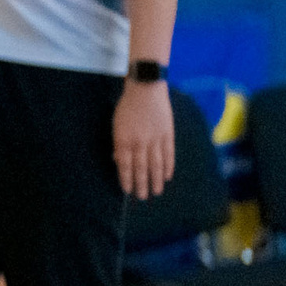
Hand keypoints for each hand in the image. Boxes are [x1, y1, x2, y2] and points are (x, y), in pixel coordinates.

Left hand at [113, 80, 174, 198]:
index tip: (127, 190)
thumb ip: (119, 143)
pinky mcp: (167, 133)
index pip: (125, 165)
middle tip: (142, 197)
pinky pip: (168, 154)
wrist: (146, 88)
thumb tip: (119, 161)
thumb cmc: (127, 105)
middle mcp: (140, 141)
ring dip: (156, 179)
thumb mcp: (117, 124)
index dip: (126, 179)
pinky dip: (168, 166)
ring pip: (156, 164)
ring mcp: (155, 138)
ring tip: (156, 192)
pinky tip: (167, 176)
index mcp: (124, 139)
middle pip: (141, 168)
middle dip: (141, 184)